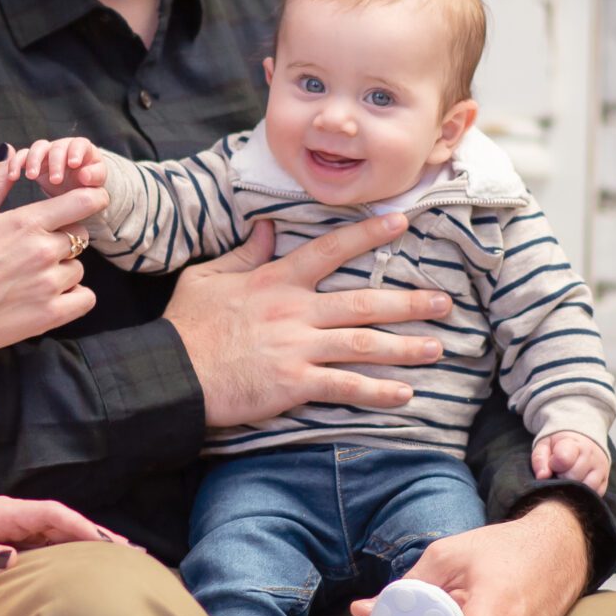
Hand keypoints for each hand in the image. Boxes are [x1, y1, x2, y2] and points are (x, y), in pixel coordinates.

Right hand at [0, 158, 105, 354]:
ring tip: (32, 277)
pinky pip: (85, 299)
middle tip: (36, 249)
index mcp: (26, 222)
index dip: (91, 199)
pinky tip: (50, 296)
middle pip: (81, 235)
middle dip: (65, 238)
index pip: (84, 202)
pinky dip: (74, 297)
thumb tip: (9, 151)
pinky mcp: (50, 315)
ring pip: (79, 268)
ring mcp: (49, 285)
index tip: (87, 203)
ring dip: (63, 270)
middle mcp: (44, 251)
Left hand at [0, 495, 129, 578]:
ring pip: (60, 533)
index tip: (107, 544)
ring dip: (90, 545)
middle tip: (134, 554)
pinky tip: (91, 568)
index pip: (51, 514)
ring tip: (124, 561)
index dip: (81, 527)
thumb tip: (11, 558)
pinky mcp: (12, 541)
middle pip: (64, 521)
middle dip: (98, 535)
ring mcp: (14, 528)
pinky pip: (49, 545)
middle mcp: (11, 516)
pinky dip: (72, 553)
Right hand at [5, 137, 108, 194]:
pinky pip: (22, 156)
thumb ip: (93, 177)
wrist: (73, 191)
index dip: (76, 151)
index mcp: (81, 150)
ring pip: (38, 148)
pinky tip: (13, 176)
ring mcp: (47, 153)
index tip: (74, 164)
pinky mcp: (33, 161)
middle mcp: (63, 148)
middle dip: (55, 162)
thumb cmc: (87, 183)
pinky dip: (16, 163)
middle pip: (57, 147)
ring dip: (34, 160)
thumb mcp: (94, 182)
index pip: (79, 144)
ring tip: (31, 176)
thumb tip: (85, 176)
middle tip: (56, 180)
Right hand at [160, 214, 451, 427]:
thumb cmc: (186, 326)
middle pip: (363, 302)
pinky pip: (344, 387)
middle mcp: (294, 310)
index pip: (330, 249)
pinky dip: (377, 391)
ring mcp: (297, 347)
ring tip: (437, 347)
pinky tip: (405, 394)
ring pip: (364, 343)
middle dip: (408, 301)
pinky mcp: (294, 383)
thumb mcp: (208, 277)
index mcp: (275, 280)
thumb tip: (268, 227)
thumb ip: (244, 253)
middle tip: (444, 301)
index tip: (401, 221)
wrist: (171, 373)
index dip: (368, 233)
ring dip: (405, 346)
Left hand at [532, 431, 609, 492]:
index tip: (552, 464)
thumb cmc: (560, 445)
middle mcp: (591, 455)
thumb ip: (540, 458)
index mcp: (574, 443)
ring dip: (574, 488)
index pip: (564, 459)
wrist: (584, 439)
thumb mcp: (545, 445)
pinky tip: (577, 486)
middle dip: (562, 478)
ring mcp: (601, 468)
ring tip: (568, 480)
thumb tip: (542, 477)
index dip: (553, 465)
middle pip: (574, 476)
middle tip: (559, 473)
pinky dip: (584, 494)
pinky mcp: (606, 480)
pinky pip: (596, 493)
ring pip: (587, 487)